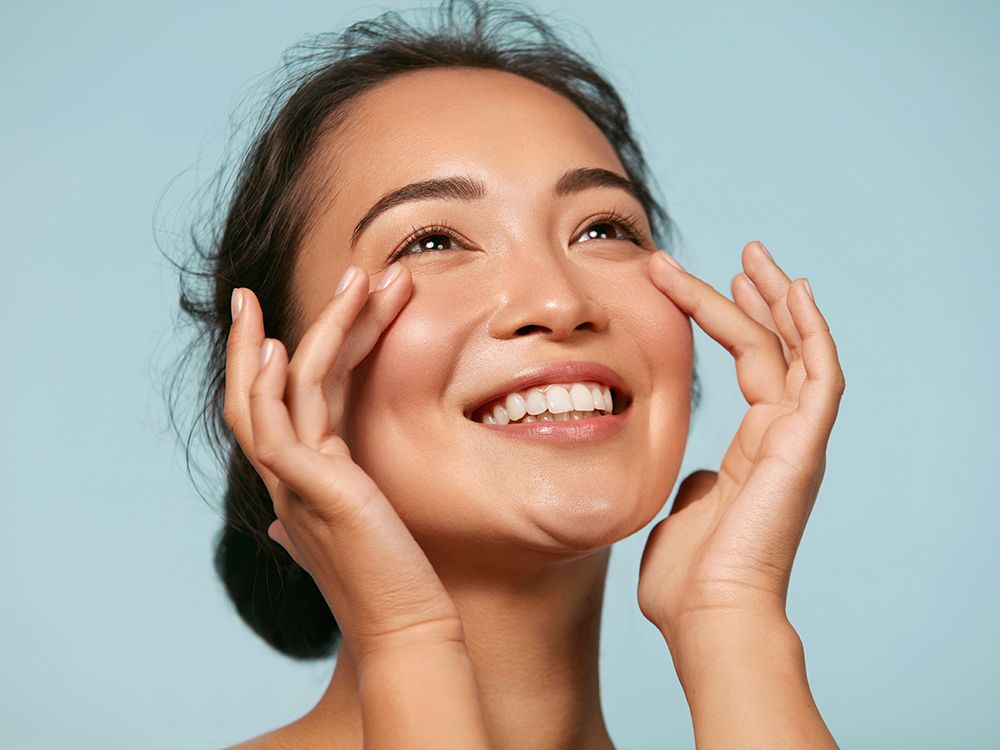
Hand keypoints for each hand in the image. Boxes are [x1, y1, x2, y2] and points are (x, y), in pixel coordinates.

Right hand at [223, 263, 464, 664]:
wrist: (408, 628)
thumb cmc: (389, 583)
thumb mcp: (354, 534)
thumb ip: (325, 511)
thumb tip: (286, 524)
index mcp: (300, 480)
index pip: (277, 405)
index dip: (278, 358)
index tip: (285, 317)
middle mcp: (287, 478)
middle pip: (266, 388)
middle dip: (273, 331)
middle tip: (292, 282)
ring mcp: (292, 484)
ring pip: (281, 391)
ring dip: (316, 329)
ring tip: (354, 278)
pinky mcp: (310, 492)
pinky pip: (277, 427)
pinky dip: (274, 385)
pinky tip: (286, 348)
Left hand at [637, 241, 845, 639]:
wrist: (707, 616)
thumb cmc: (688, 580)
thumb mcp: (683, 514)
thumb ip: (695, 485)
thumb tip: (696, 474)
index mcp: (753, 451)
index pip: (750, 366)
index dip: (729, 320)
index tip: (699, 284)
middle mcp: (781, 439)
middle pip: (778, 349)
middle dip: (759, 297)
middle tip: (744, 254)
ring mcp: (796, 441)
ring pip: (796, 351)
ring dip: (777, 300)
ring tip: (755, 255)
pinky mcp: (803, 446)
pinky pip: (818, 375)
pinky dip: (811, 331)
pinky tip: (794, 291)